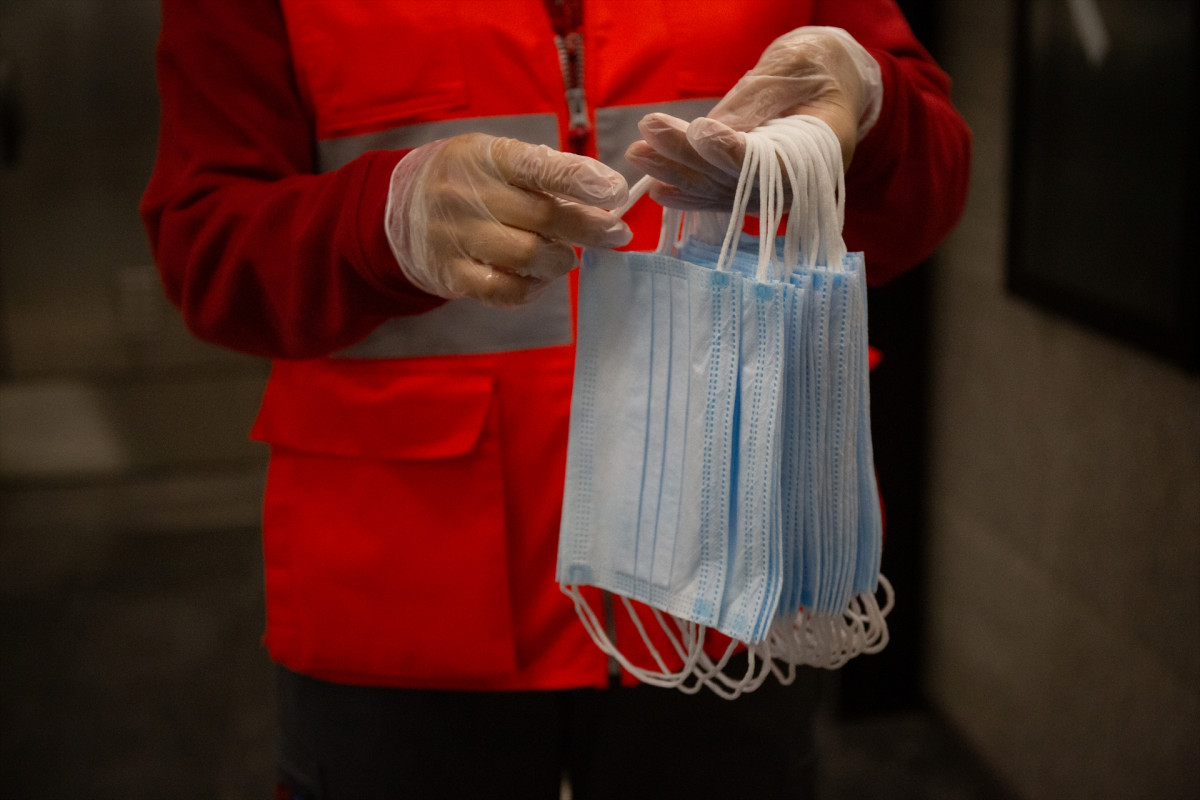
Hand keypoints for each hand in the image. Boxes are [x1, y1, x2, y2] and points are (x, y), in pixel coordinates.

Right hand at [386, 134, 631, 305]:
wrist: (401, 207)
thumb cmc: (471, 180)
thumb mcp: (500, 159)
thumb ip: (547, 174)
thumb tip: (606, 197)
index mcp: (488, 156)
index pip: (539, 165)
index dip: (582, 179)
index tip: (616, 192)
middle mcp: (470, 193)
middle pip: (545, 216)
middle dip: (591, 228)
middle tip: (617, 234)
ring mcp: (458, 235)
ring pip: (529, 256)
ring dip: (562, 260)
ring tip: (566, 256)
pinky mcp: (452, 272)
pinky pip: (505, 290)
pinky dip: (534, 288)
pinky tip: (540, 278)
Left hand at [625, 27, 881, 209]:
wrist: (826, 85)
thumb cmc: (813, 68)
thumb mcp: (791, 69)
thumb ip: (755, 102)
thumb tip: (710, 132)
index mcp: (823, 151)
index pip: (771, 164)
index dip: (732, 152)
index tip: (700, 132)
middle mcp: (797, 185)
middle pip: (735, 179)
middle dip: (688, 157)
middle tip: (648, 132)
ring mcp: (772, 195)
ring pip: (719, 190)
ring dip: (676, 173)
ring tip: (638, 152)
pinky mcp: (751, 194)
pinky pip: (717, 197)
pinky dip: (686, 193)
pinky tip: (657, 189)